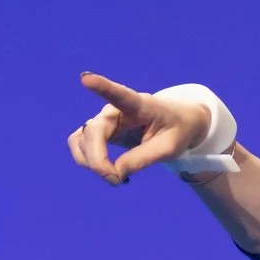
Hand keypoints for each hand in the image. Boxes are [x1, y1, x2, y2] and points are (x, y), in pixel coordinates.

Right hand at [66, 72, 213, 184]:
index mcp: (139, 105)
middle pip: (93, 132)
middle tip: (116, 181)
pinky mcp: (99, 131)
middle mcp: (115, 109)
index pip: (119, 95)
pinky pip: (81, 146)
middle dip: (98, 160)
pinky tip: (108, 171)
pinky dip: (88, 162)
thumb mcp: (168, 148)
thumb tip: (114, 174)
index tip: (85, 78)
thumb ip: (142, 159)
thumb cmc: (176, 131)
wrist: (178, 124)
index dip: (101, 87)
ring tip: (115, 177)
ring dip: (90, 162)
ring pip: (81, 140)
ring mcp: (104, 120)